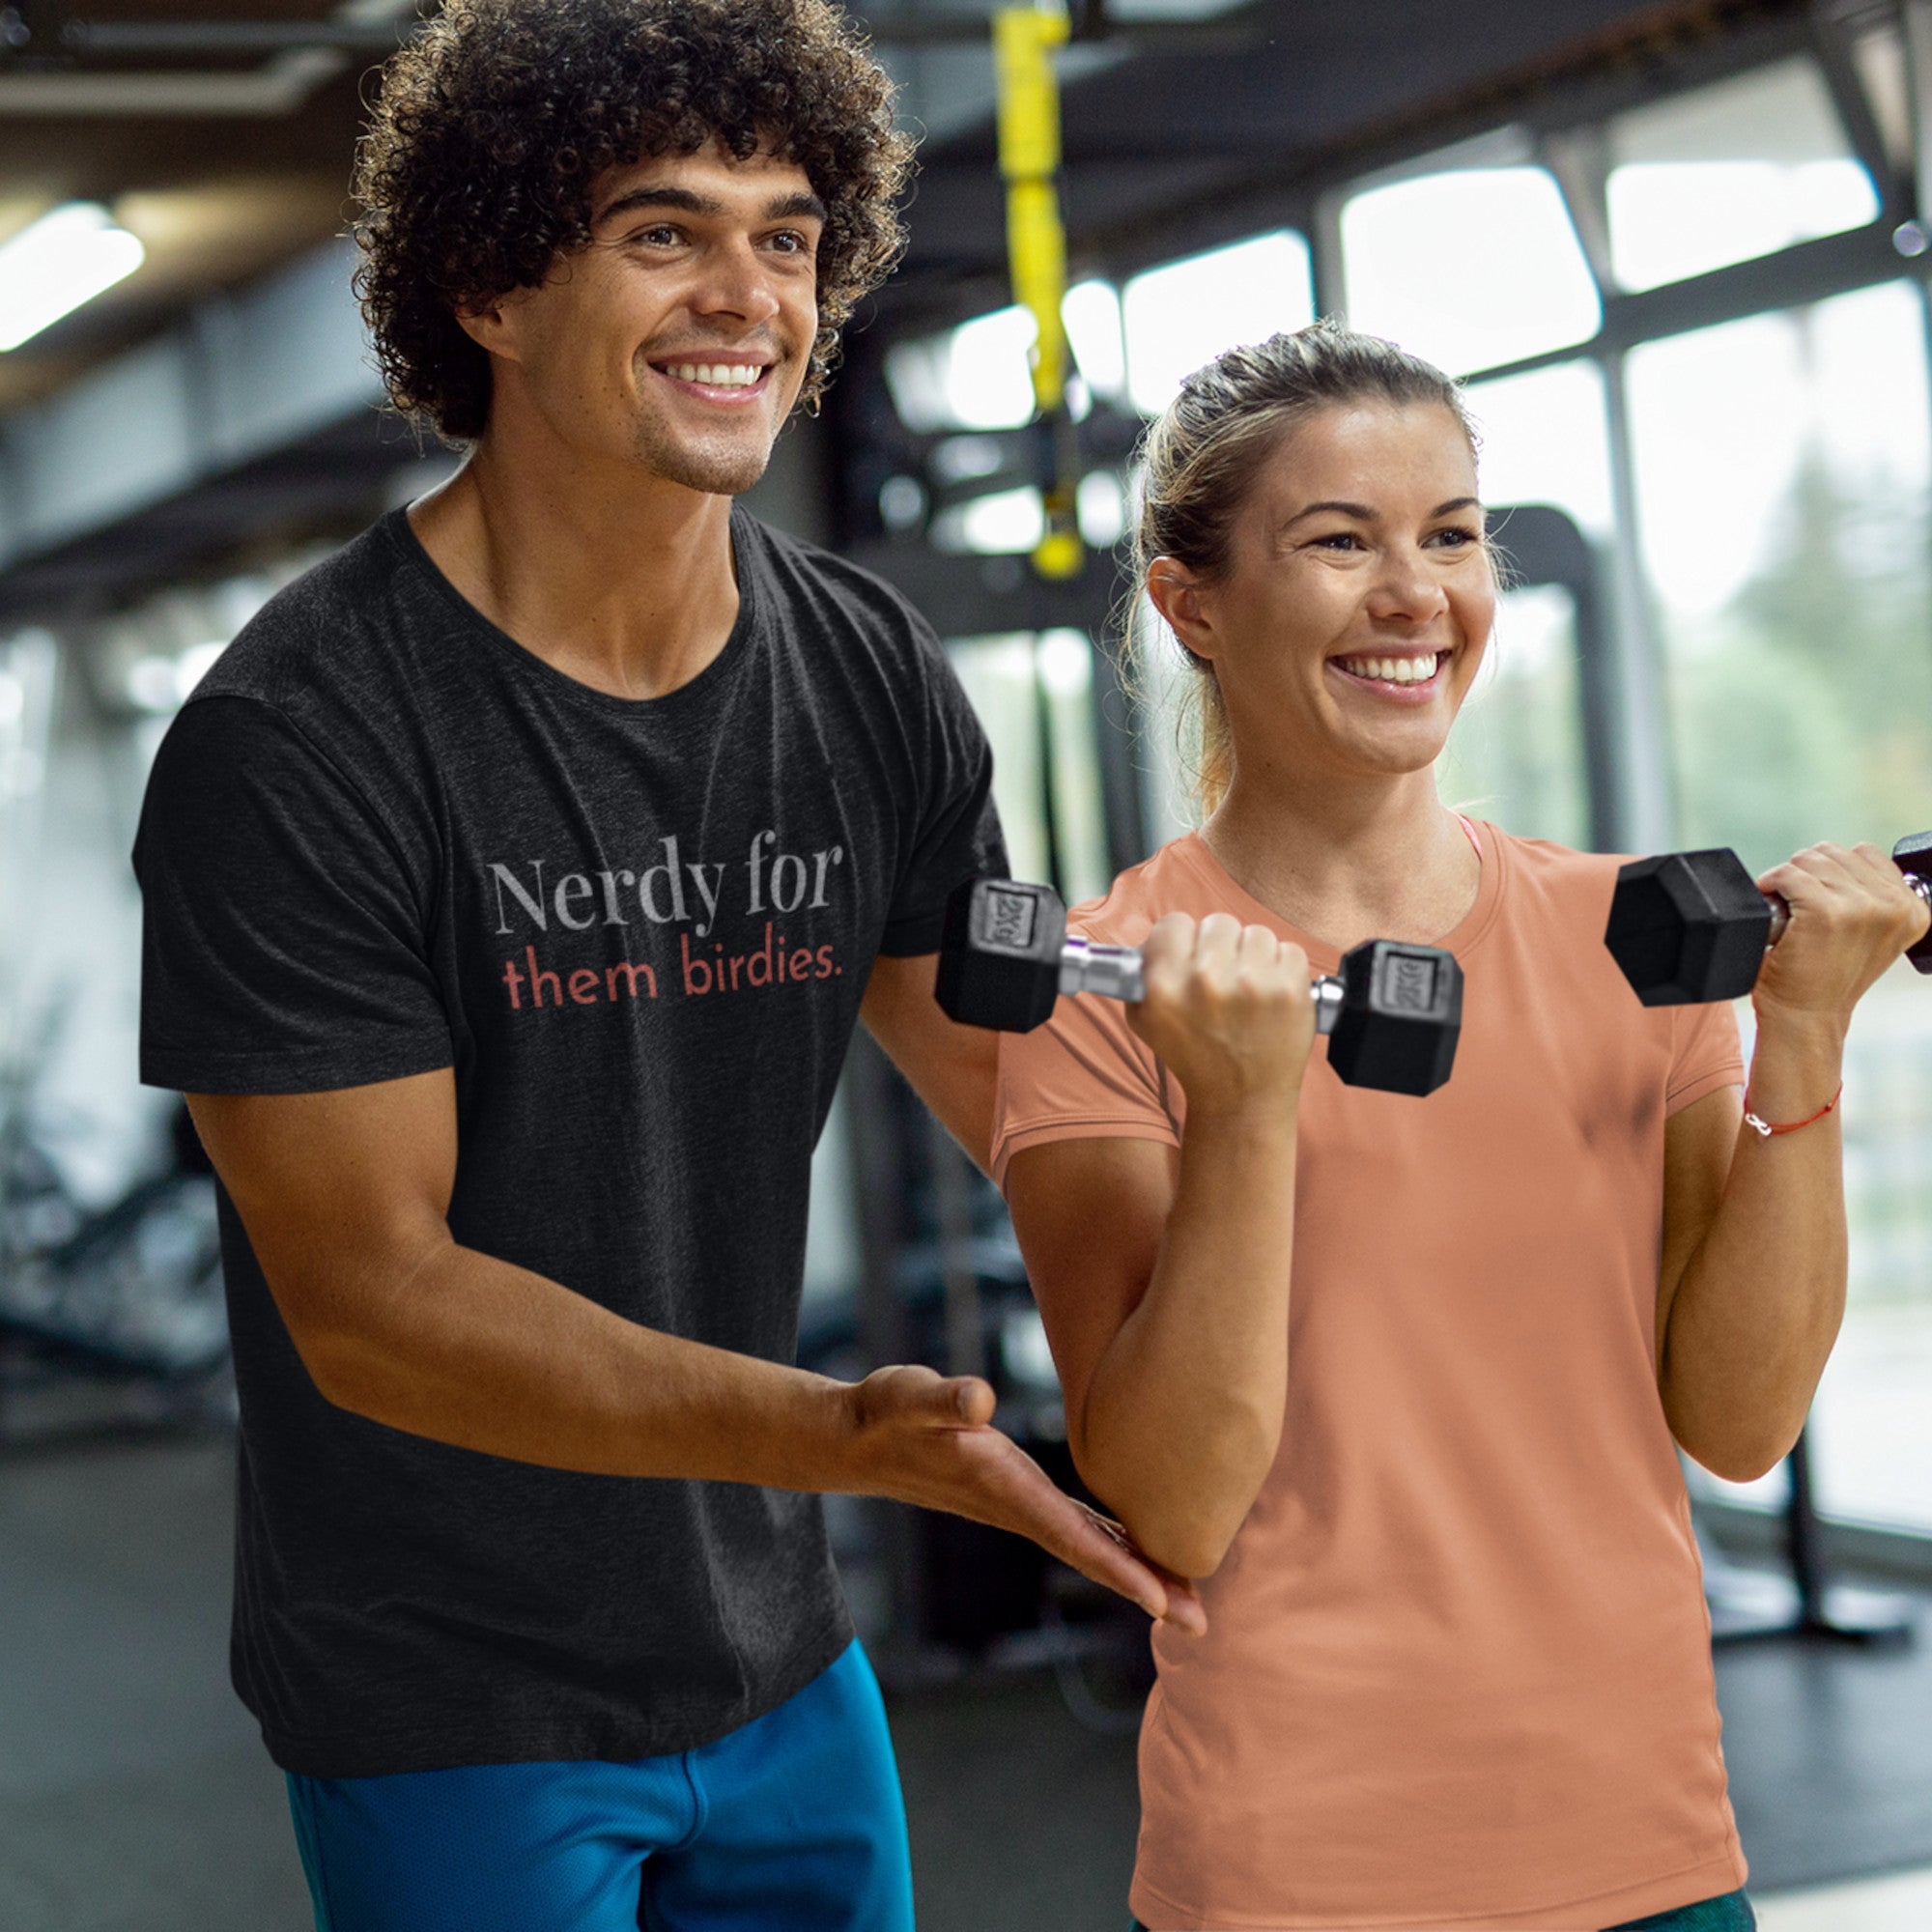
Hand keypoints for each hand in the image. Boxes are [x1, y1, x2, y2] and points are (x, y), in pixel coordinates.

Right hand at [838, 1364, 1206, 1634]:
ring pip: (1089, 1548)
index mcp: (1002, 1488)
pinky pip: (1076, 1528)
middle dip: (1145, 1590)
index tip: (1162, 1604)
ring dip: (1136, 1575)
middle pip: (1092, 1556)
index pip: (1070, 1537)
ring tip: (1188, 1602)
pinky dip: (1112, 1546)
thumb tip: (978, 1398)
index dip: (1118, 1570)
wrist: (858, 1439)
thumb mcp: (910, 1394)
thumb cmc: (887, 1411)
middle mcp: (1016, 1507)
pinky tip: (1138, 1551)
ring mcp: (1017, 1506)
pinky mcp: (1017, 1493)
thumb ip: (943, 1398)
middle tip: (1203, 1624)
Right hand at [1126, 912, 1314, 1118]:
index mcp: (1165, 986)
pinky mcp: (1291, 989)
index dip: (1182, 939)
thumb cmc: (1195, 1058)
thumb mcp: (1145, 1021)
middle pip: (1218, 923)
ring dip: (1254, 956)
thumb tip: (1154, 941)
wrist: (1242, 1100)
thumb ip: (1142, 975)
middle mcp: (1207, 980)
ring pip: (1256, 933)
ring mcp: (1254, 983)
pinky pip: (1289, 949)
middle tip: (1223, 977)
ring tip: (1249, 989)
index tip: (1190, 955)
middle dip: (1221, 947)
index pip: (1174, 923)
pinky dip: (1283, 969)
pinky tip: (1272, 995)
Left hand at [1754, 842, 1931, 1030]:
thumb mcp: (1873, 934)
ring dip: (1789, 878)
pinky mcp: (1824, 912)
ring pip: (1809, 860)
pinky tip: (1773, 904)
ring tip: (1789, 908)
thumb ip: (1874, 898)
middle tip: (1800, 904)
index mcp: (1913, 910)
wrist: (1807, 1015)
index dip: (1835, 871)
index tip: (1822, 895)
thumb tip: (1848, 859)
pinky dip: (1772, 883)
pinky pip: (1788, 874)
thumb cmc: (1829, 976)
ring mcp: (1860, 908)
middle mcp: (1894, 907)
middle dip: (1810, 873)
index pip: (1867, 854)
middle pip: (1835, 852)